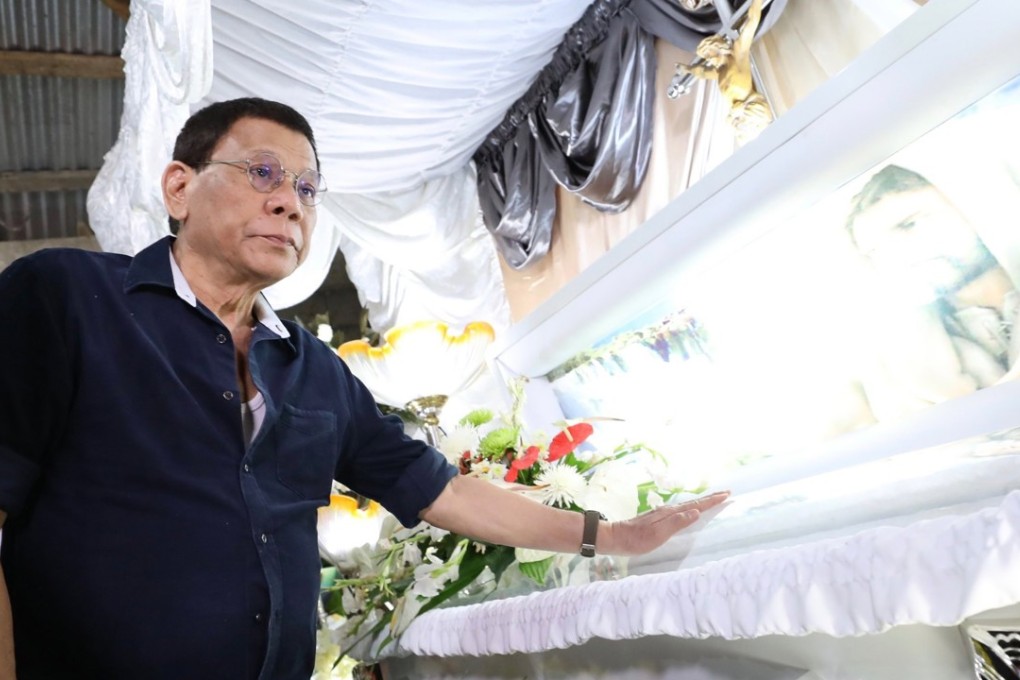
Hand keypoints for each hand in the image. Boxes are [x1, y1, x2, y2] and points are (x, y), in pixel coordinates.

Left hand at [600, 491, 729, 555]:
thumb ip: (676, 523)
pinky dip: (692, 508)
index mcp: (671, 513)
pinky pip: (682, 511)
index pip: (696, 505)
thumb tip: (696, 512)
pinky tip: (691, 511)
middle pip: (694, 502)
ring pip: (688, 505)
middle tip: (726, 493)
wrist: (616, 537)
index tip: (726, 494)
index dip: (711, 500)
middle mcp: (668, 511)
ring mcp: (663, 514)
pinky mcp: (659, 519)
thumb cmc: (637, 539)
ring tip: (713, 500)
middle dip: (710, 498)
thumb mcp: (658, 534)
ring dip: (702, 502)